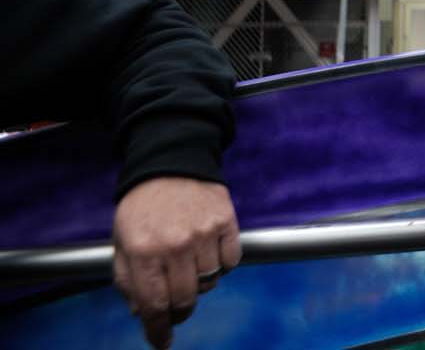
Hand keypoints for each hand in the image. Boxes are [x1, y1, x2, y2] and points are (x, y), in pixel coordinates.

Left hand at [112, 177, 239, 348]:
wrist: (172, 163)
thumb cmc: (143, 206)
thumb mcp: (122, 242)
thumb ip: (128, 279)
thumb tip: (143, 312)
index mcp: (143, 251)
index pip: (153, 304)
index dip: (158, 329)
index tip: (162, 342)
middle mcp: (174, 245)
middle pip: (186, 299)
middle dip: (180, 310)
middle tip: (176, 307)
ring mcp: (203, 233)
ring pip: (210, 282)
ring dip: (200, 284)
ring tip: (190, 267)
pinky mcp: (227, 222)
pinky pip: (230, 262)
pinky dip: (221, 265)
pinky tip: (208, 252)